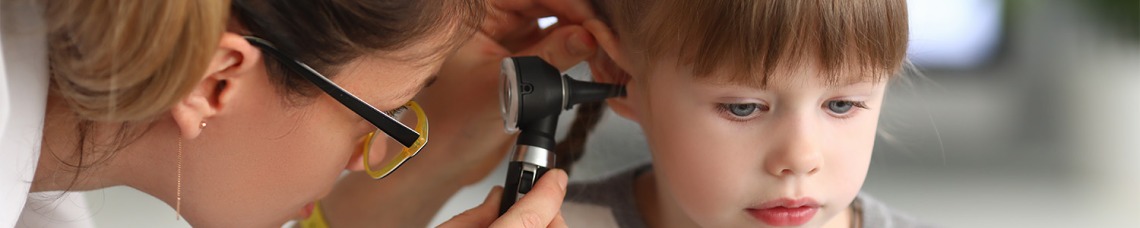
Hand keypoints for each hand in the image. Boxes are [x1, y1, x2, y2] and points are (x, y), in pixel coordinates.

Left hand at [317, 0, 596, 226]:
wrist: (447, 157)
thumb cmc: (455, 120)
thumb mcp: (507, 85)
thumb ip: (548, 58)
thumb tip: (586, 37)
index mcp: (478, 13)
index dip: (568, 4)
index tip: (592, 23)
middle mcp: (494, 18)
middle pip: (549, 3)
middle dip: (579, 18)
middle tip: (603, 37)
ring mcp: (510, 37)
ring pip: (557, 22)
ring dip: (581, 34)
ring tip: (602, 50)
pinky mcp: (522, 57)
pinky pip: (556, 44)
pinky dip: (576, 51)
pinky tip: (592, 59)